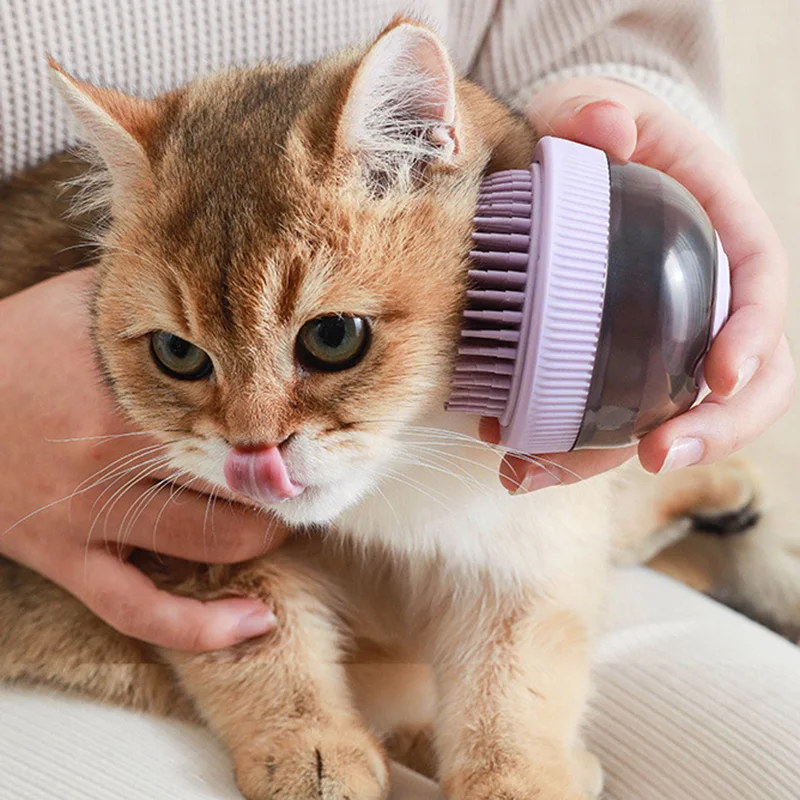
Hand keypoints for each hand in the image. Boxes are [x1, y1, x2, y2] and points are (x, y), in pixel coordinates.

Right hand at [0, 270, 290, 650]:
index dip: (287, 422)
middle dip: (283, 478)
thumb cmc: (10, 348)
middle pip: (235, 479)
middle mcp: (112, 459)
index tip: (317, 423)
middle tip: (306, 469)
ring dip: (262, 533)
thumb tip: (220, 283)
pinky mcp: (65, 558)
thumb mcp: (78, 303)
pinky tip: (252, 623)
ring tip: (282, 517)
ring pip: (207, 542)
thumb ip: (150, 299)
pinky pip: (138, 609)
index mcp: (124, 393)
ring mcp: (88, 517)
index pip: (235, 415)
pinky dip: (200, 626)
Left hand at [490, 76, 794, 492]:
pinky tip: (514, 460)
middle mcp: (704, 302)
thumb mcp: (596, 108)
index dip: (754, 340)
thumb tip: (606, 128)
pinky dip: (566, 447)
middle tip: (651, 457)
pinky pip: (606, 418)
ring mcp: (663, 343)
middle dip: (706, 431)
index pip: (761, 292)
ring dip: (607, 459)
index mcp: (722, 237)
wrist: (574, 175)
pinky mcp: (616, 367)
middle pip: (739, 383)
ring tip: (539, 474)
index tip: (722, 377)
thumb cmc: (596, 139)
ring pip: (661, 417)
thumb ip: (596, 110)